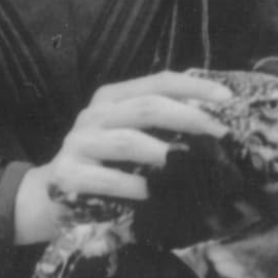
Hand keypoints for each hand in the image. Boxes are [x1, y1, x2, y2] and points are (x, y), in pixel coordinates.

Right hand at [15, 71, 231, 244]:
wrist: (50, 196)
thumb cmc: (103, 164)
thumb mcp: (128, 136)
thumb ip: (159, 126)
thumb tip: (215, 128)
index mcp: (112, 98)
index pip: (158, 81)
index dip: (194, 87)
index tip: (227, 99)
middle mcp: (94, 114)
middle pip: (147, 107)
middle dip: (188, 119)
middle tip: (219, 136)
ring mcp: (79, 144)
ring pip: (127, 141)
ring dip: (162, 153)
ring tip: (188, 167)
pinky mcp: (67, 176)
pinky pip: (105, 178)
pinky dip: (131, 186)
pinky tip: (150, 195)